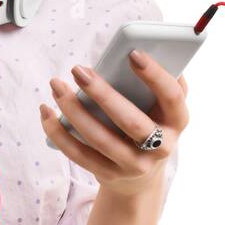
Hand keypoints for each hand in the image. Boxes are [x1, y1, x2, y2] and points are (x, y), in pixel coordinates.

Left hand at [39, 51, 189, 197]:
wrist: (141, 176)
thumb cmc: (151, 124)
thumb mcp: (163, 108)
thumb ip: (161, 82)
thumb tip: (147, 48)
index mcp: (177, 122)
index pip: (172, 97)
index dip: (155, 75)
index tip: (132, 53)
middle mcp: (160, 148)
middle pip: (131, 122)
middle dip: (103, 94)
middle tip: (78, 69)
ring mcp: (134, 165)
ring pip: (100, 139)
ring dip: (73, 110)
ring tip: (56, 85)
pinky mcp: (108, 174)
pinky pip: (79, 154)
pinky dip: (59, 132)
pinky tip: (46, 112)